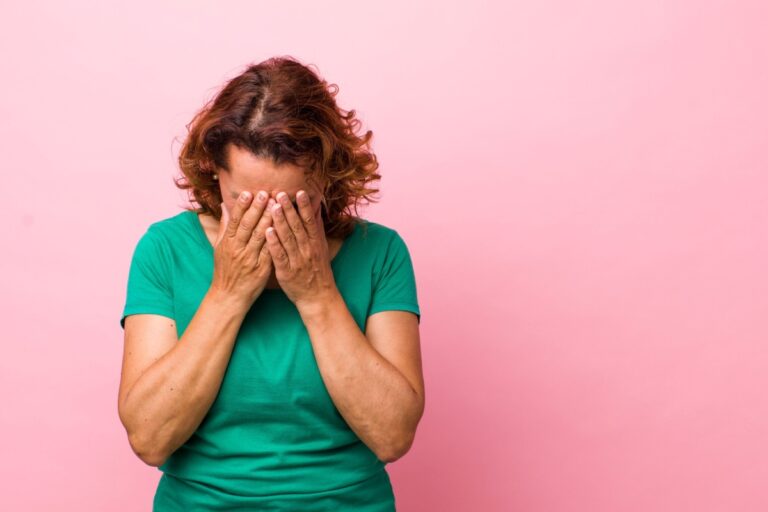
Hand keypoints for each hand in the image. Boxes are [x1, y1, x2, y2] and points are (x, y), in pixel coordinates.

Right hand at [210, 191, 274, 308]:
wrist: (229, 296)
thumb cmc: (225, 270)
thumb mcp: (219, 248)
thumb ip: (224, 227)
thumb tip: (224, 206)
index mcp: (228, 243)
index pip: (235, 221)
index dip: (241, 206)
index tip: (248, 192)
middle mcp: (237, 249)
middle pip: (248, 226)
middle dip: (257, 209)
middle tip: (265, 193)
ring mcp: (249, 259)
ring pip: (260, 236)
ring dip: (268, 219)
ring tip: (276, 205)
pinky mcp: (261, 269)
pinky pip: (270, 251)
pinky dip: (275, 239)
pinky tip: (282, 228)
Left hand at [265, 189, 336, 307]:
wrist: (318, 296)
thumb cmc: (318, 270)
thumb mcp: (322, 248)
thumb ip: (317, 229)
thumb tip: (317, 209)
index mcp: (315, 243)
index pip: (309, 222)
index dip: (304, 207)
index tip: (299, 192)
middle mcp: (307, 250)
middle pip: (297, 227)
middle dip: (289, 210)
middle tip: (280, 194)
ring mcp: (297, 261)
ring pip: (288, 239)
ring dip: (280, 222)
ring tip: (273, 207)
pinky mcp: (286, 272)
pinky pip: (279, 255)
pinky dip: (274, 243)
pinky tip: (268, 232)